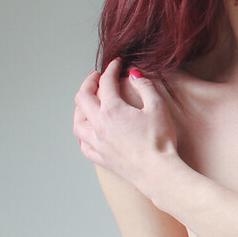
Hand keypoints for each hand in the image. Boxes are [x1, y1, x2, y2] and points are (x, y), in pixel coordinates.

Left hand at [72, 59, 179, 195]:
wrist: (158, 172)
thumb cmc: (160, 141)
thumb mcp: (158, 108)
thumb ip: (145, 87)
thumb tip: (134, 74)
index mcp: (112, 110)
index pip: (106, 82)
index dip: (111, 69)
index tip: (117, 64)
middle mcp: (99, 125)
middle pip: (83, 97)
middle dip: (89, 83)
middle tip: (97, 77)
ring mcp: (97, 143)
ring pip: (77, 121)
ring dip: (80, 107)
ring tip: (87, 102)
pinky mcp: (101, 158)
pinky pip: (83, 145)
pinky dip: (83, 135)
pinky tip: (88, 132)